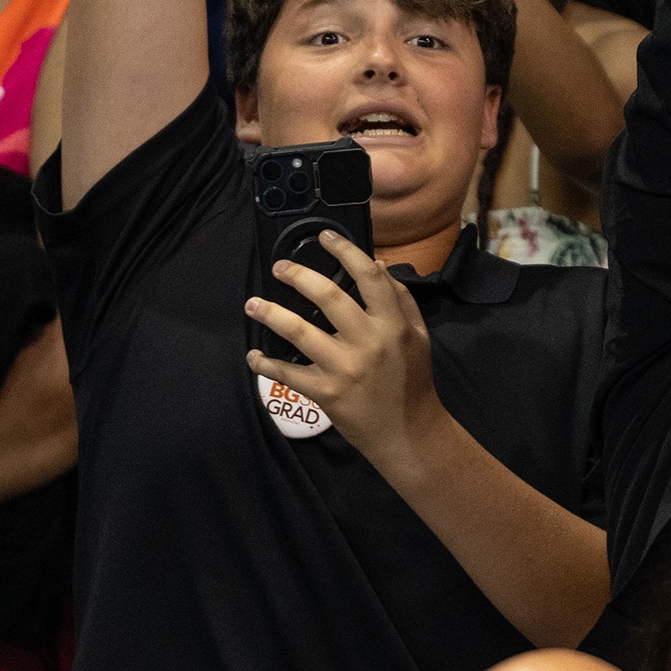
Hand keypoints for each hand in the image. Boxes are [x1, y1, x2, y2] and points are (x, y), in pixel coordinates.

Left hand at [245, 230, 438, 462]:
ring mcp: (345, 368)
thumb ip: (400, 299)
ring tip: (253, 304)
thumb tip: (376, 263)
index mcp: (393, 324)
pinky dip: (266, 364)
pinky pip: (289, 373)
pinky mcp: (326, 393)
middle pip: (328, 297)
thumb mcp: (417, 336)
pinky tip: (254, 357)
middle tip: (279, 268)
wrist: (408, 433)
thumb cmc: (412, 380)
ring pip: (299, 331)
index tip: (325, 237)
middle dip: (298, 276)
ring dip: (271, 314)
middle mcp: (369, 342)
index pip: (369, 278)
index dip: (346, 251)